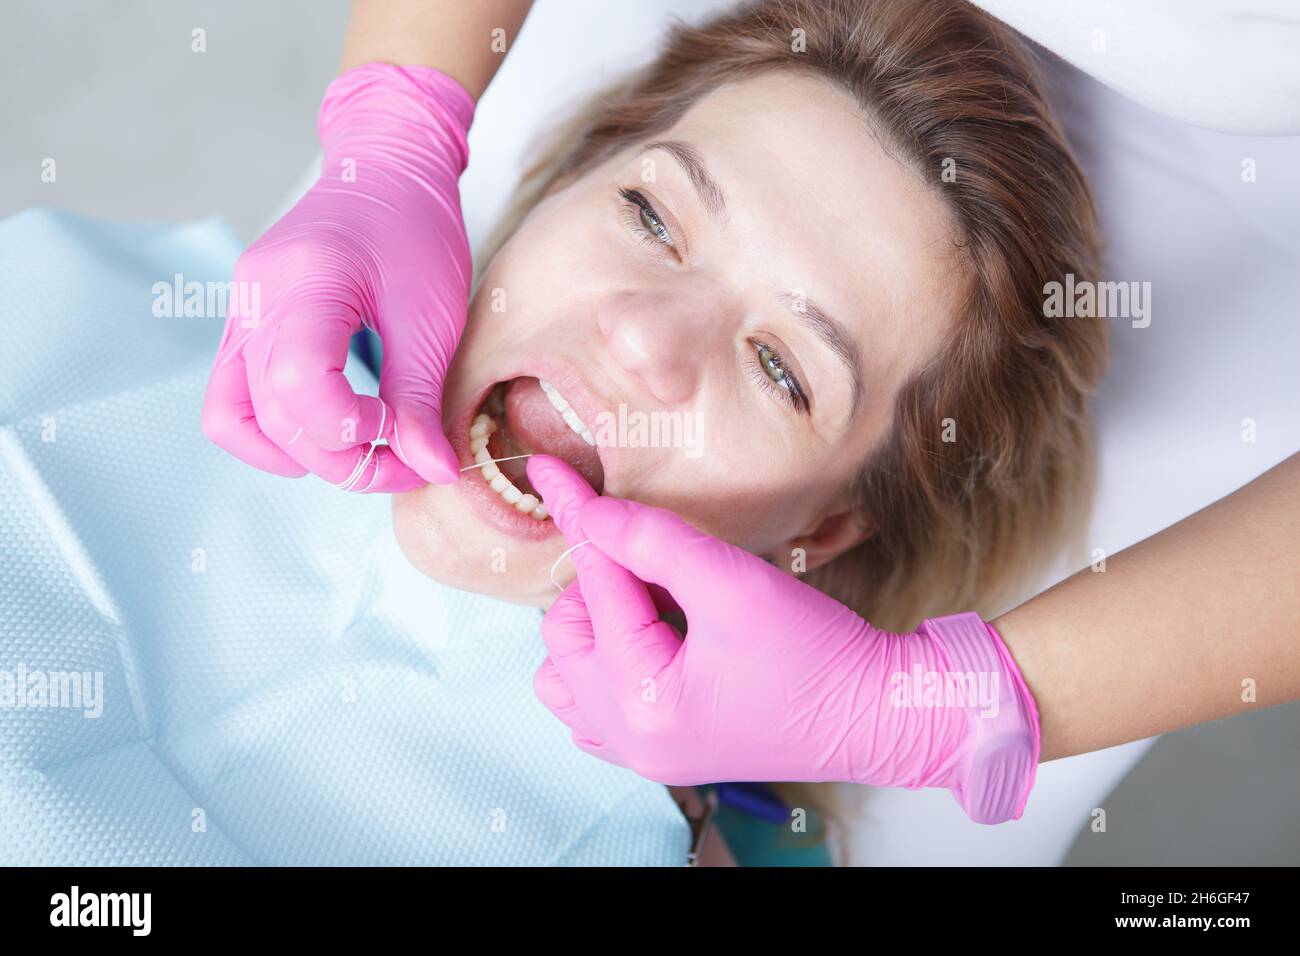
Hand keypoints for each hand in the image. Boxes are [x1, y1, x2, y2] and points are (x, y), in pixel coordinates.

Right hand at [202, 63, 476, 490]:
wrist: (385, 172)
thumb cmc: (416, 231)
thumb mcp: (432, 316)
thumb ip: (422, 399)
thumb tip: (434, 472)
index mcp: (306, 280)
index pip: (298, 384)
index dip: (352, 428)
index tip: (403, 428)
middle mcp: (256, 299)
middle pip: (275, 415)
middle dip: (344, 459)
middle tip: (407, 463)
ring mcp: (240, 314)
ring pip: (239, 419)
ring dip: (307, 456)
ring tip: (370, 453)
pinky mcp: (244, 327)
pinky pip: (232, 401)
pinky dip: (276, 434)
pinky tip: (331, 436)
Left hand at [526, 455, 1042, 823]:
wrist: (879, 714)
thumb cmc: (820, 652)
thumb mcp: (734, 582)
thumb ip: (652, 542)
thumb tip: (590, 513)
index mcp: (641, 701)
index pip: (592, 587)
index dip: (578, 518)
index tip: (547, 469)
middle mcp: (628, 740)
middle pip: (565, 635)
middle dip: (600, 586)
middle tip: (660, 564)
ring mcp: (642, 756)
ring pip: (570, 675)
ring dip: (599, 626)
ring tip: (659, 604)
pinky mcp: (664, 754)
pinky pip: (597, 707)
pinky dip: (611, 662)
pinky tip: (657, 637)